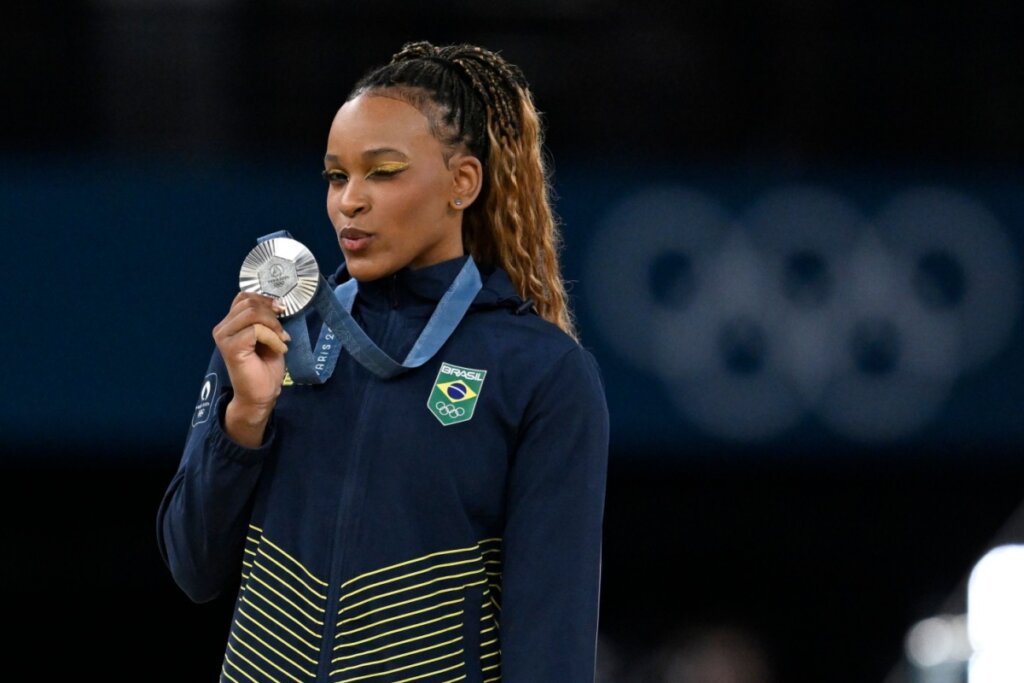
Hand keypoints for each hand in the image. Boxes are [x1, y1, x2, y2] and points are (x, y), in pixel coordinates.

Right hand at [212, 292, 291, 444]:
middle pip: (249, 303)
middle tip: (282, 331)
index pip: (244, 296)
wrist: (259, 395)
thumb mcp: (268, 335)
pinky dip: (272, 337)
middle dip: (272, 314)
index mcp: (230, 322)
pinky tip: (278, 349)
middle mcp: (223, 327)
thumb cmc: (265, 366)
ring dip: (273, 326)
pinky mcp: (230, 347)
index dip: (265, 299)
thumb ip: (265, 318)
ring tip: (281, 340)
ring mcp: (224, 337)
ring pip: (252, 313)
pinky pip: (256, 330)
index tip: (281, 311)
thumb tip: (276, 302)